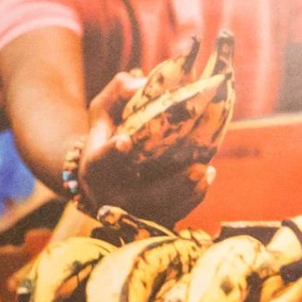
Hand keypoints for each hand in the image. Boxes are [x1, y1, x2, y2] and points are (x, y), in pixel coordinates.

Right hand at [76, 70, 213, 223]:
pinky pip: (173, 215)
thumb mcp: (105, 110)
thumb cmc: (108, 133)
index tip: (125, 140)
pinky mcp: (149, 219)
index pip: (99, 164)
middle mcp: (109, 195)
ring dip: (187, 193)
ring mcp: (130, 212)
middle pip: (138, 197)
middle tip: (199, 167)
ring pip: (161, 211)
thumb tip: (141, 83)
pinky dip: (192, 198)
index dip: (111, 153)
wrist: (105, 171)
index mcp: (94, 168)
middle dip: (171, 186)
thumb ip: (119, 92)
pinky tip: (207, 175)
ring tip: (206, 170)